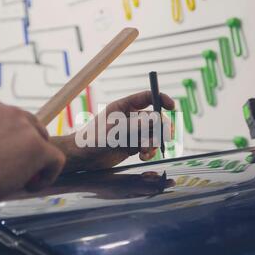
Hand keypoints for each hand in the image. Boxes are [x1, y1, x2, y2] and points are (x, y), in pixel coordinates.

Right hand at [0, 100, 65, 204]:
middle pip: (34, 129)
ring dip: (37, 163)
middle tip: (17, 170)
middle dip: (29, 150)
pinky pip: (56, 160)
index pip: (15, 121)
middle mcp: (11, 113)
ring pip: (44, 144)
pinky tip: (32, 186)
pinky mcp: (38, 147)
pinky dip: (49, 175)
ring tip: (21, 181)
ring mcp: (26, 129)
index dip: (15, 141)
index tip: (7, 157)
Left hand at [52, 91, 174, 171]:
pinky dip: (149, 152)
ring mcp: (132, 132)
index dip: (161, 99)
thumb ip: (136, 126)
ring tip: (144, 151)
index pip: (147, 97)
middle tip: (165, 137)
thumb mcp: (115, 131)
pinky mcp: (132, 146)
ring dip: (153, 143)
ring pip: (153, 134)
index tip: (172, 106)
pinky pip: (148, 146)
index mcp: (124, 107)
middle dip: (161, 128)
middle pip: (155, 118)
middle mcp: (130, 118)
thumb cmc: (92, 139)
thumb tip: (157, 120)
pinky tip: (142, 156)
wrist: (82, 157)